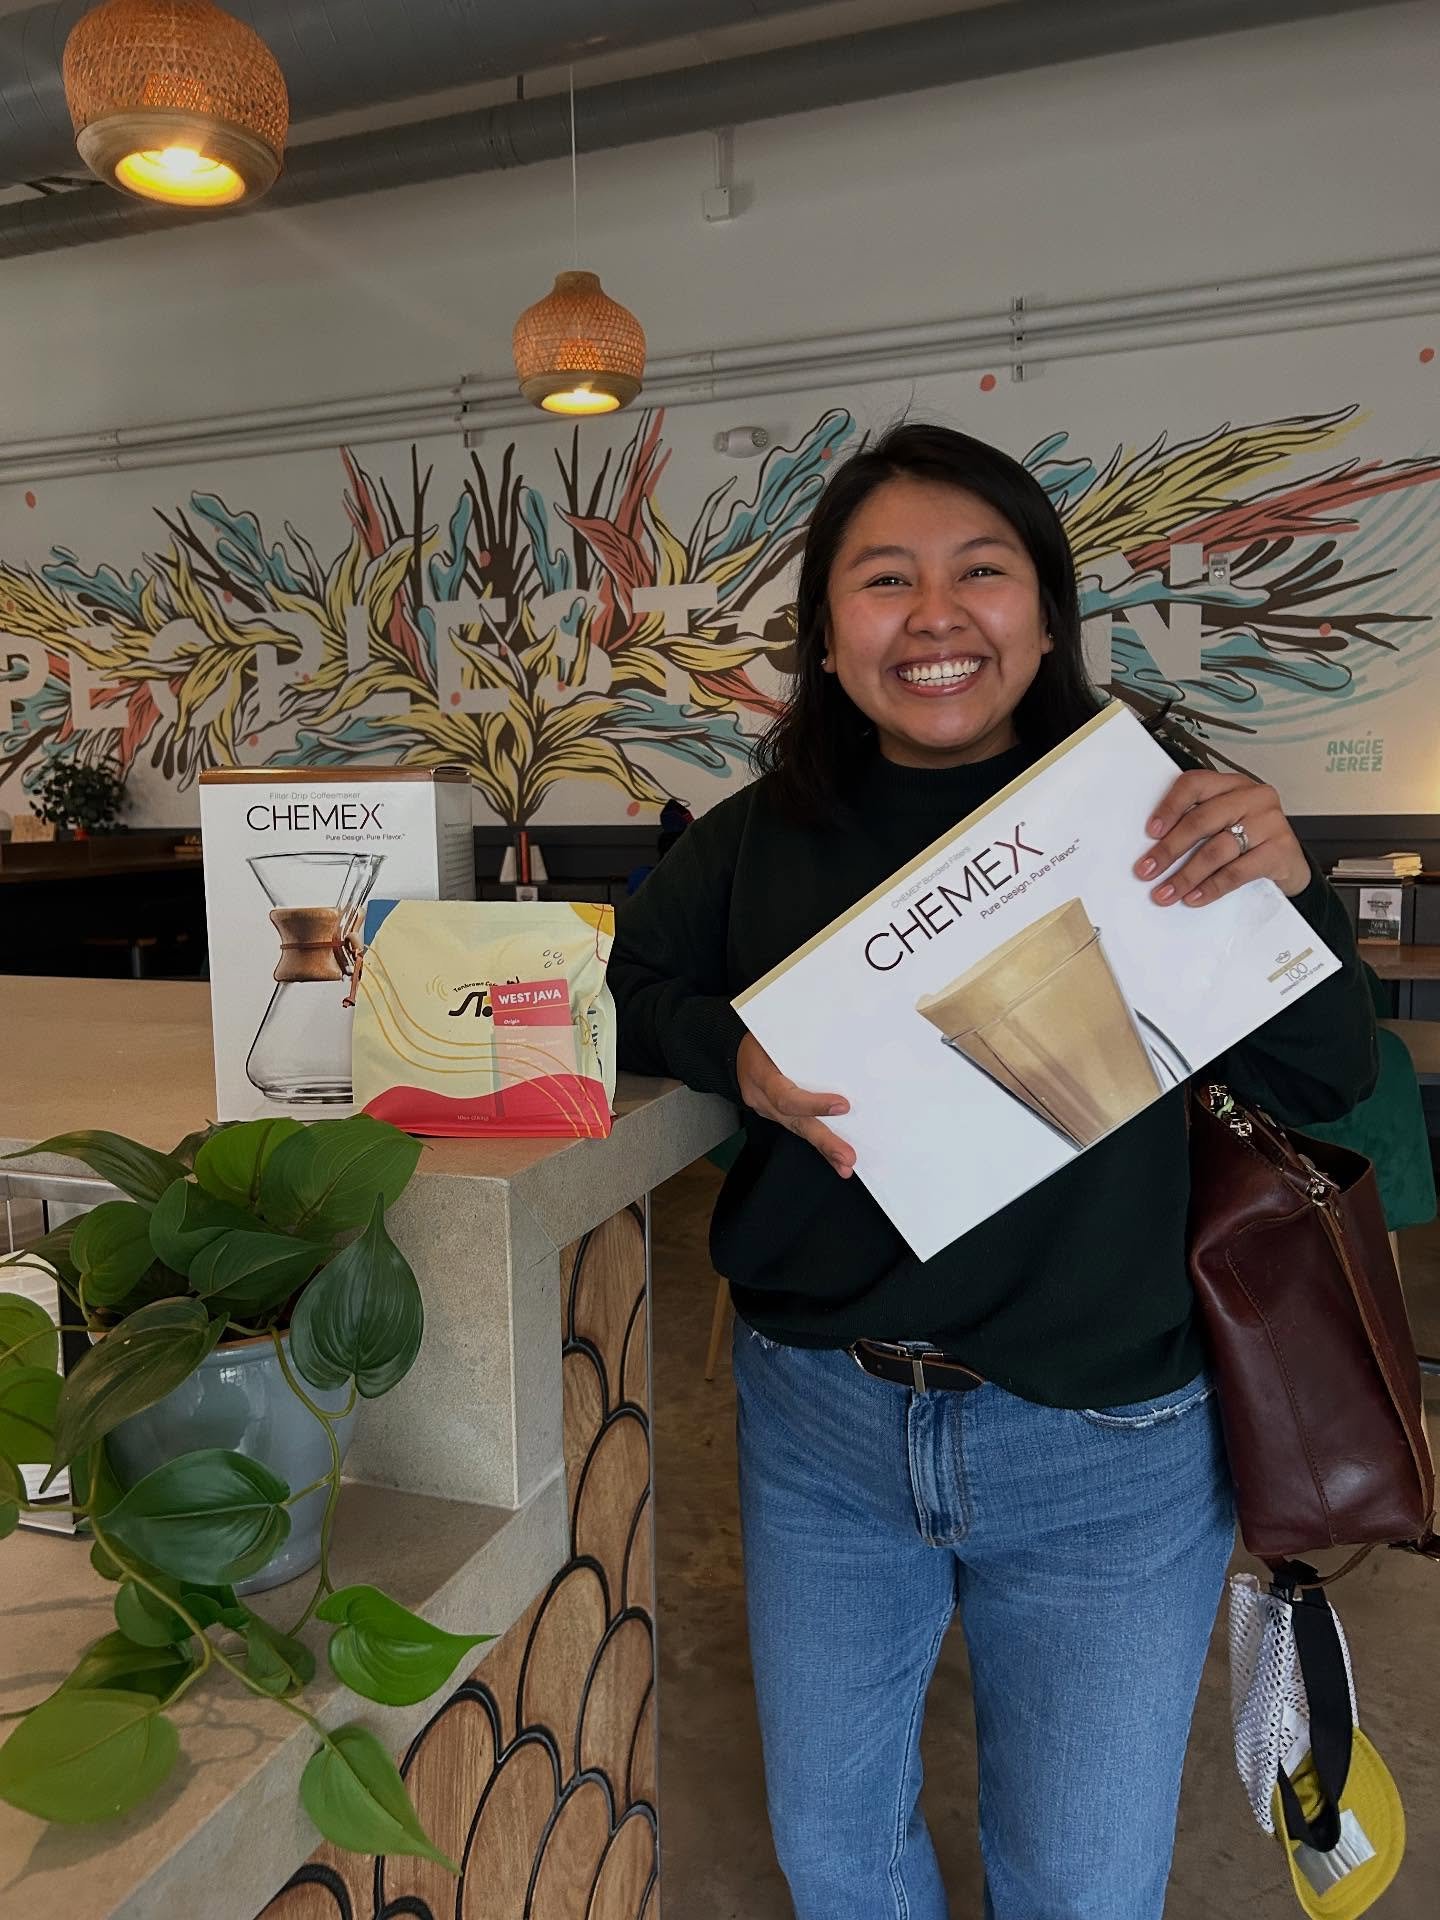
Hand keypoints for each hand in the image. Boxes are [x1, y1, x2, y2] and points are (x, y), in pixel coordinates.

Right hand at [737, 1033, 855, 1178]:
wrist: (734, 1052)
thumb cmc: (759, 1038)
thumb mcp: (773, 1030)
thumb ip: (799, 1039)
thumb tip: (838, 1036)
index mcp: (760, 1072)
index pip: (786, 1095)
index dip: (814, 1104)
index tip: (842, 1106)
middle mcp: (761, 1097)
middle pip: (795, 1122)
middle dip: (824, 1141)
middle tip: (846, 1156)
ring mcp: (767, 1110)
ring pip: (798, 1130)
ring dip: (824, 1149)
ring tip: (845, 1164)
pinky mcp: (776, 1115)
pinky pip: (798, 1129)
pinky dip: (818, 1144)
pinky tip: (835, 1158)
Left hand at [1134, 769, 1310, 906]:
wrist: (1291, 863)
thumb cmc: (1251, 840)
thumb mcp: (1225, 823)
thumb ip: (1198, 825)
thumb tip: (1155, 852)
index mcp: (1232, 785)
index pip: (1195, 784)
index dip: (1169, 807)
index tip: (1150, 832)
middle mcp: (1252, 797)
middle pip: (1201, 820)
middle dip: (1169, 849)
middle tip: (1147, 870)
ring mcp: (1269, 822)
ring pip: (1217, 849)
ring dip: (1186, 875)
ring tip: (1167, 891)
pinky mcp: (1280, 850)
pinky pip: (1237, 872)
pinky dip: (1211, 887)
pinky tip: (1194, 897)